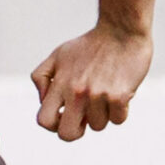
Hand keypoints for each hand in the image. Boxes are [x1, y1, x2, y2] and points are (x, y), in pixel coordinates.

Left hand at [30, 24, 152, 141]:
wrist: (122, 29)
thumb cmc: (90, 44)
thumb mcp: (58, 55)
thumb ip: (42, 77)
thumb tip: (43, 100)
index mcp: (60, 83)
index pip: (44, 121)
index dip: (53, 125)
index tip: (65, 116)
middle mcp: (76, 91)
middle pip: (67, 134)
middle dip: (76, 131)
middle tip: (85, 118)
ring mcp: (97, 95)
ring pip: (98, 126)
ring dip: (103, 114)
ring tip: (106, 93)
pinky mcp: (119, 96)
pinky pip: (118, 120)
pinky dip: (121, 110)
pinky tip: (121, 92)